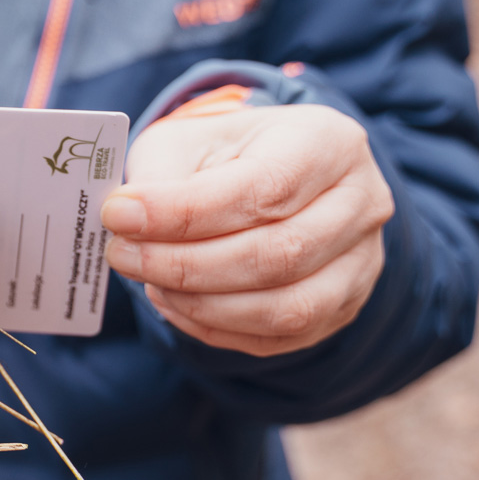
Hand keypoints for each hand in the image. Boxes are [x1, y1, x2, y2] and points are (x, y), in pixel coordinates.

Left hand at [101, 103, 393, 356]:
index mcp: (327, 142)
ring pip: (284, 307)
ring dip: (200, 304)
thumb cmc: (223, 155)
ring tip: (148, 280)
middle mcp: (361, 202)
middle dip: (185, 263)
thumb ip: (160, 176)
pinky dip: (214, 328)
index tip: (117, 215)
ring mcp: (361, 263)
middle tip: (121, 254)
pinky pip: (277, 338)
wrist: (270, 178)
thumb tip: (126, 219)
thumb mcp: (187, 141)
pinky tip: (173, 302)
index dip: (185, 211)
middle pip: (277, 254)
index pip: (263, 187)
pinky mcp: (341, 308)